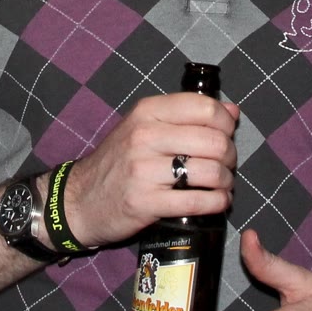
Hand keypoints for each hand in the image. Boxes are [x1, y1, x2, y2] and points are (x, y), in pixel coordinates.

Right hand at [60, 92, 239, 247]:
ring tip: (222, 184)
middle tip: (226, 164)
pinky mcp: (145, 203)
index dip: (226, 122)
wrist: (79, 199)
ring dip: (226, 181)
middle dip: (230, 155)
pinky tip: (217, 201)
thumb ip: (186, 116)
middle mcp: (145, 136)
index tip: (226, 134)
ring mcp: (143, 170)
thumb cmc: (119, 162)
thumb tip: (232, 110)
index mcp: (147, 112)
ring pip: (210, 171)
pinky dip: (217, 202)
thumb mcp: (145, 127)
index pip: (205, 107)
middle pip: (213, 140)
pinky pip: (197, 201)